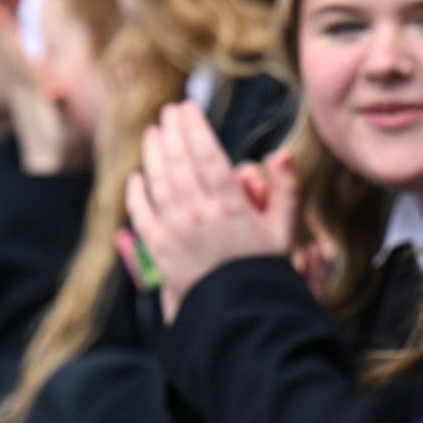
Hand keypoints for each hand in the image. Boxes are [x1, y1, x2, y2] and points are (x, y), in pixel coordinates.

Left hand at [125, 104, 296, 321]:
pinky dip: (136, 193)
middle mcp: (198, 214)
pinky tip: (136, 178)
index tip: (188, 107)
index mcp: (230, 206)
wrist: (238, 314)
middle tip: (168, 112)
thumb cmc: (264, 271)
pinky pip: (141, 214)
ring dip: (154, 154)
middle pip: (180, 162)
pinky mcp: (158, 248)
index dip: (196, 127)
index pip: (208, 154)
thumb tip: (283, 152)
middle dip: (173, 132)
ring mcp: (175, 230)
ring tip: (153, 133)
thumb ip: (286, 190)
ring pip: (158, 181)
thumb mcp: (284, 232)